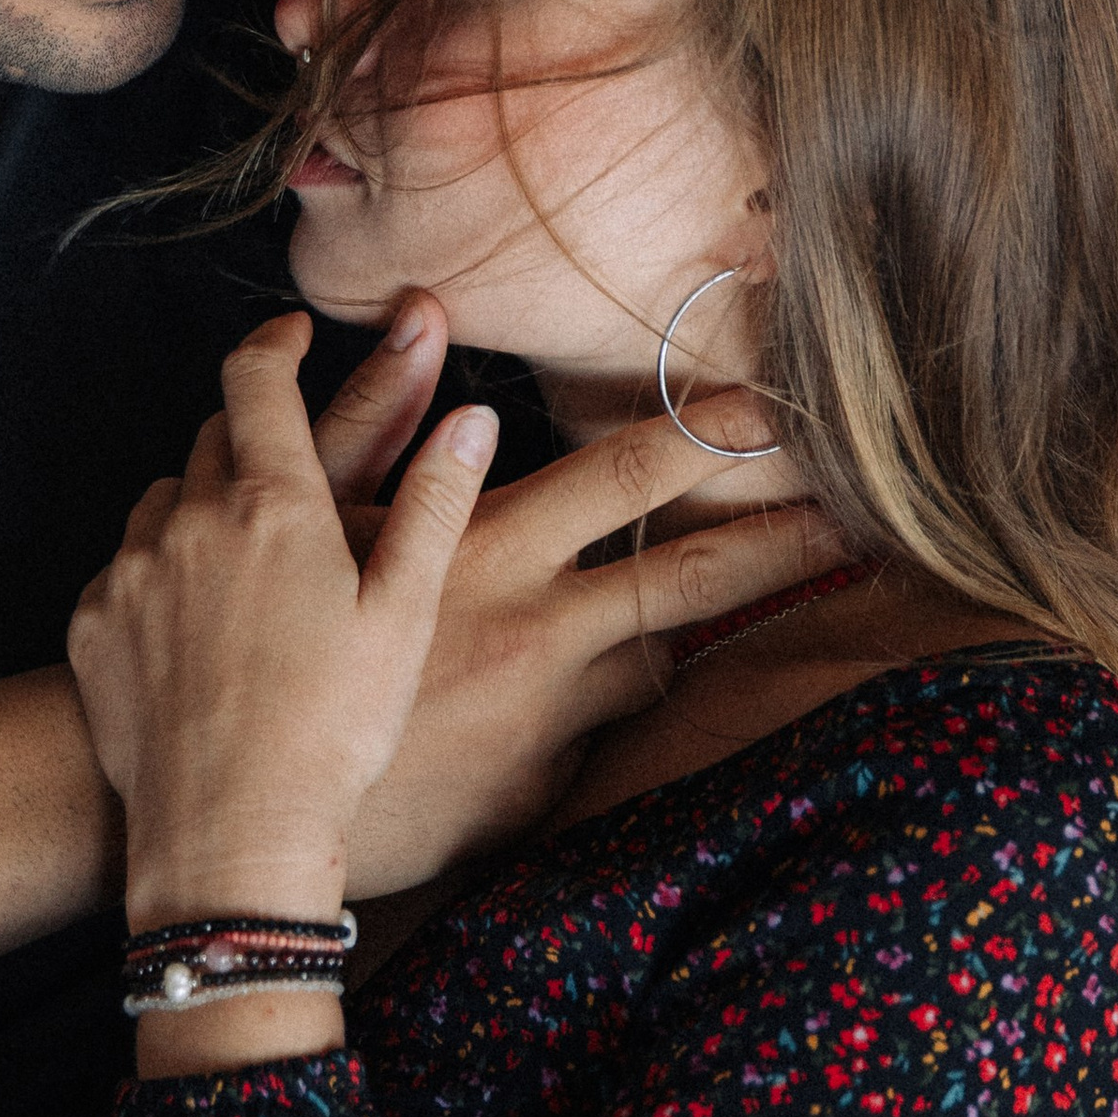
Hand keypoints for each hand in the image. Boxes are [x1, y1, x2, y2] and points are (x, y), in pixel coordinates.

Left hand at [68, 312, 499, 934]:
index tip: (295, 331)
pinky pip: (126, 567)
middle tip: (295, 465)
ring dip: (205, 504)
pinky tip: (201, 621)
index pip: (256, 377)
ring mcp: (128, 571)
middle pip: (214, 437)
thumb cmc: (336, 731)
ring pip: (166, 500)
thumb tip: (475, 416)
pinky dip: (162, 570)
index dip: (275, 341)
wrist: (230, 838)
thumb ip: (434, 504)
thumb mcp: (404, 614)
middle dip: (254, 433)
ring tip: (253, 558)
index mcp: (270, 503)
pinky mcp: (90, 624)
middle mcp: (187, 519)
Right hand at [313, 292, 845, 896]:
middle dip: (786, 542)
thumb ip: (376, 416)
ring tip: (729, 618)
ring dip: (673, 635)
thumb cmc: (270, 638)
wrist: (247, 799)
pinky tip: (572, 707)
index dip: (712, 436)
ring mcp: (549, 719)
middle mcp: (538, 630)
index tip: (783, 412)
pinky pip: (601, 738)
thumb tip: (421, 317)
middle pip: (694, 576)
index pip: (627, 473)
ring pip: (655, 661)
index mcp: (485, 546)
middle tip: (870, 522)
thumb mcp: (310, 516)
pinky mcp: (543, 792)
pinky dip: (599, 712)